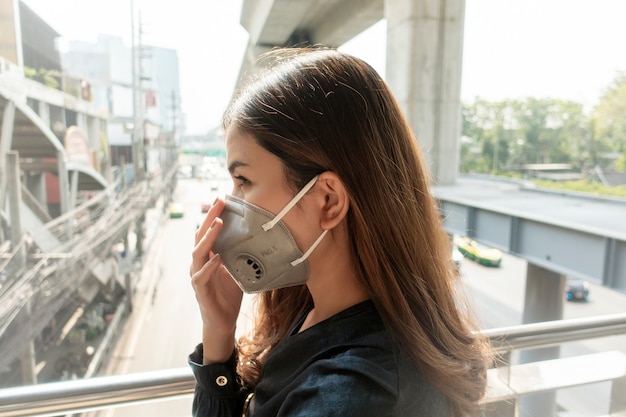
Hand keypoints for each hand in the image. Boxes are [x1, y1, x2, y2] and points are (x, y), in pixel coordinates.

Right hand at [190, 197, 242, 363]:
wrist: (222, 322)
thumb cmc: (228, 296)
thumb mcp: (238, 271)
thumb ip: (242, 256)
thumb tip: (260, 240)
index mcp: (207, 258)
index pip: (207, 232)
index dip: (213, 215)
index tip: (221, 199)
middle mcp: (199, 264)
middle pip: (200, 237)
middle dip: (210, 218)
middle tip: (219, 202)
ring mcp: (197, 277)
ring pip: (198, 253)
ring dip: (208, 238)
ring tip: (219, 224)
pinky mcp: (201, 291)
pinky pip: (201, 276)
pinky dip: (209, 266)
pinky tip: (217, 258)